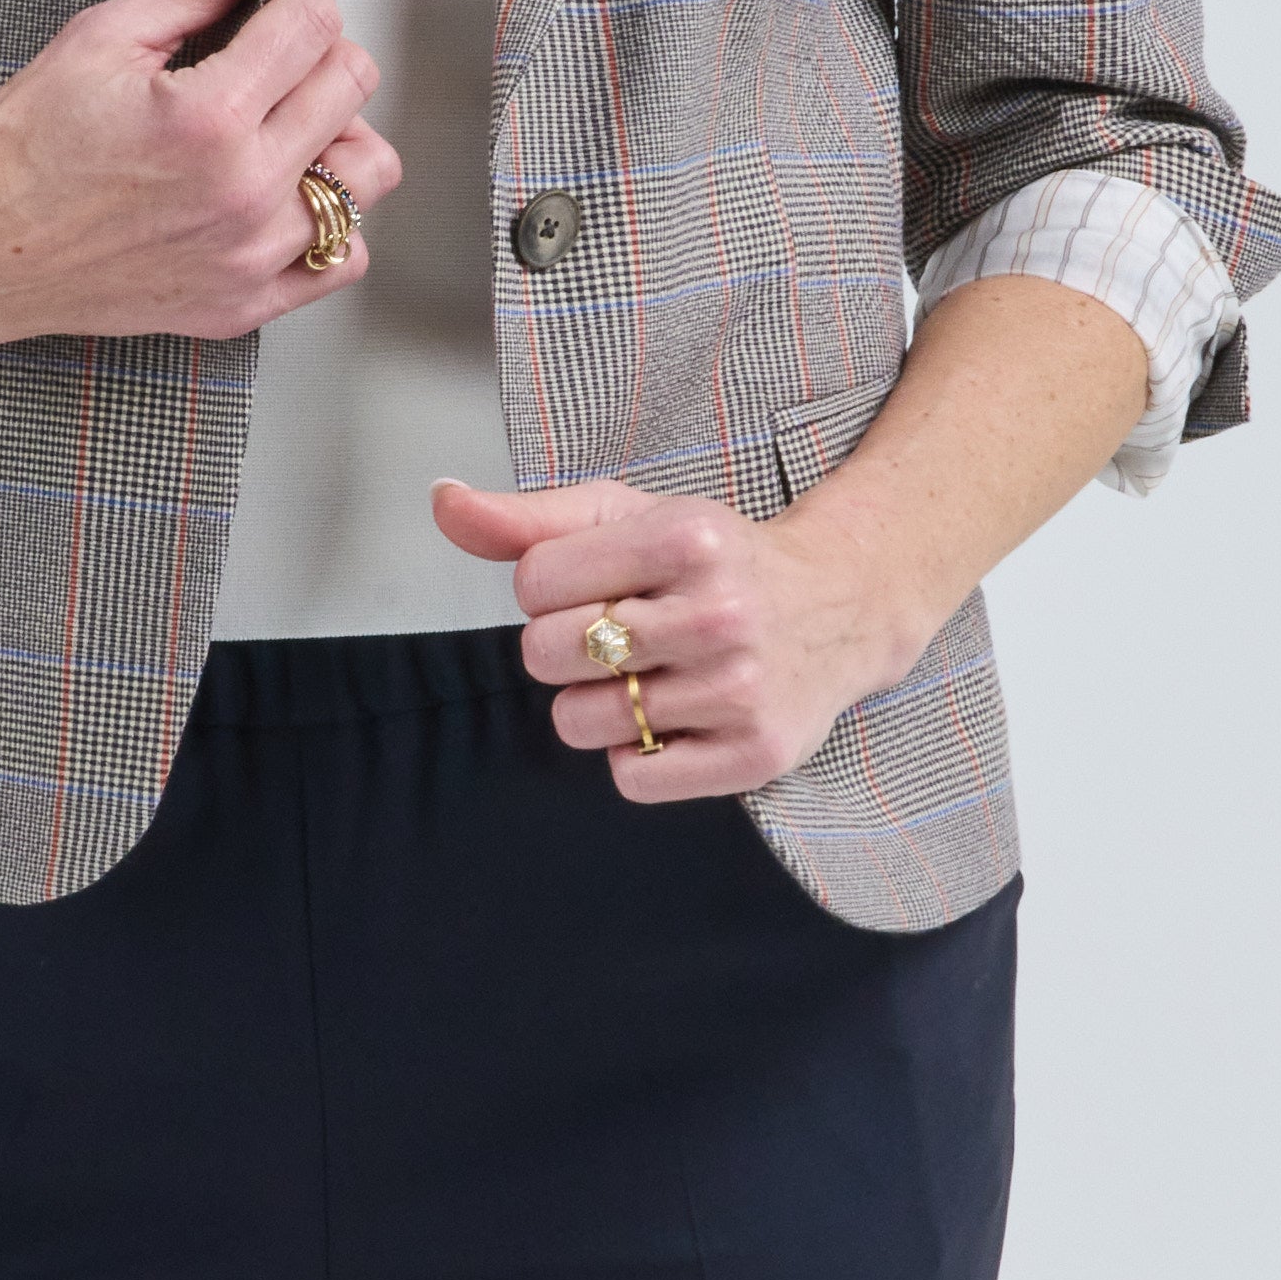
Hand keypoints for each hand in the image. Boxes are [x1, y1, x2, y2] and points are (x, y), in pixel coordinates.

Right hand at [0, 0, 398, 352]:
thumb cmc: (20, 150)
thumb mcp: (100, 40)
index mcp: (209, 118)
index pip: (311, 22)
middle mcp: (245, 192)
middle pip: (351, 84)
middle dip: (317, 38)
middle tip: (271, 34)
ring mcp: (252, 257)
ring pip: (368, 171)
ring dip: (338, 128)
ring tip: (284, 116)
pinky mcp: (244, 303)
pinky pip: (342, 255)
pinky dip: (330, 216)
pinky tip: (284, 188)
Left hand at [429, 472, 930, 801]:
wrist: (837, 606)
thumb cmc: (712, 560)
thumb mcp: (627, 517)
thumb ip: (527, 518)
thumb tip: (443, 501)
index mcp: (685, 537)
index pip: (533, 582)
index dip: (547, 587)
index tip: (597, 583)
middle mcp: (719, 613)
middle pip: (548, 654)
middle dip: (564, 646)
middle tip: (621, 632)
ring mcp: (741, 689)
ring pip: (581, 723)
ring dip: (597, 703)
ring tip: (648, 673)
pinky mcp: (754, 754)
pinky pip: (632, 778)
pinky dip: (637, 753)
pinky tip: (675, 714)